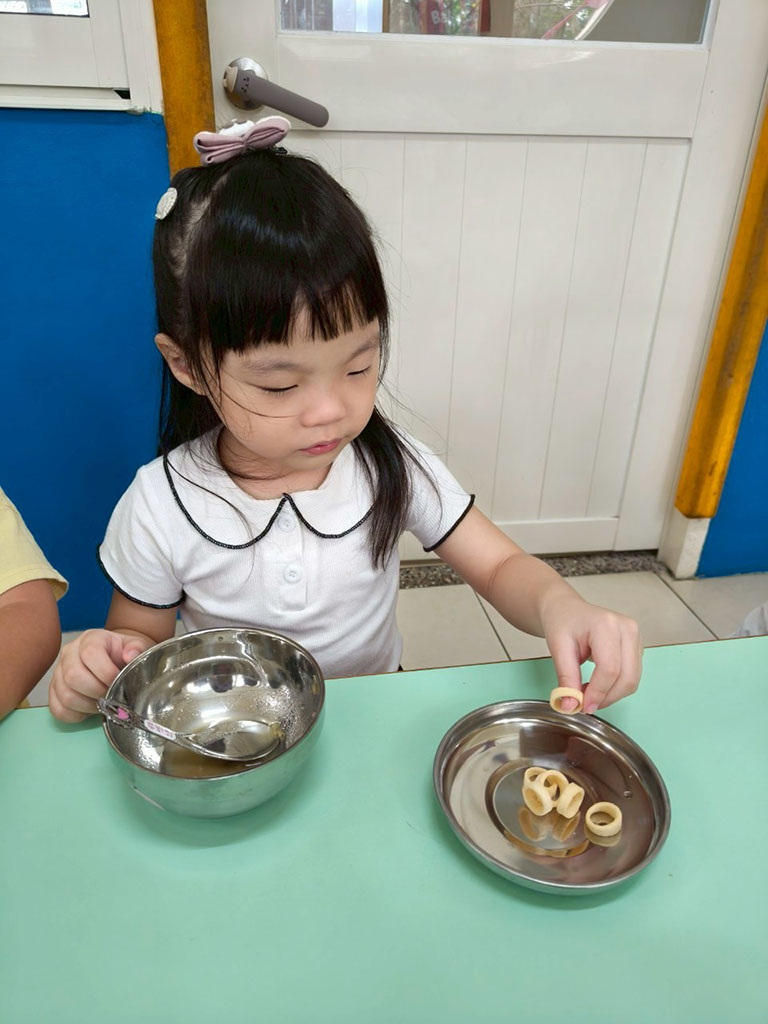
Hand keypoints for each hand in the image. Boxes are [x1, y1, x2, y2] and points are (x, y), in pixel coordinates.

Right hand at [49, 629, 153, 722]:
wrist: (113, 660)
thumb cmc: (123, 654)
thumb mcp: (136, 646)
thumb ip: (137, 647)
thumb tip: (130, 655)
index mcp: (90, 639)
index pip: (90, 653)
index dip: (106, 672)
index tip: (118, 681)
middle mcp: (70, 653)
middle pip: (73, 676)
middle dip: (97, 692)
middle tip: (111, 695)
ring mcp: (59, 672)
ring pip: (66, 696)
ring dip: (88, 706)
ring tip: (103, 703)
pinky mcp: (53, 690)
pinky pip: (58, 709)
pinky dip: (75, 715)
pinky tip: (88, 709)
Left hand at [541, 594, 641, 712]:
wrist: (566, 609)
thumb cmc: (562, 622)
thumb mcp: (557, 648)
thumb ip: (566, 678)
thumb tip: (570, 706)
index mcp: (606, 625)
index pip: (610, 668)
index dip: (598, 692)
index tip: (582, 706)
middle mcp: (627, 629)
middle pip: (627, 677)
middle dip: (606, 697)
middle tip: (584, 705)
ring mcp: (635, 637)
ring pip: (632, 680)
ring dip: (611, 694)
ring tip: (587, 692)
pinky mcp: (636, 647)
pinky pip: (631, 676)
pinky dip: (615, 687)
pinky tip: (597, 685)